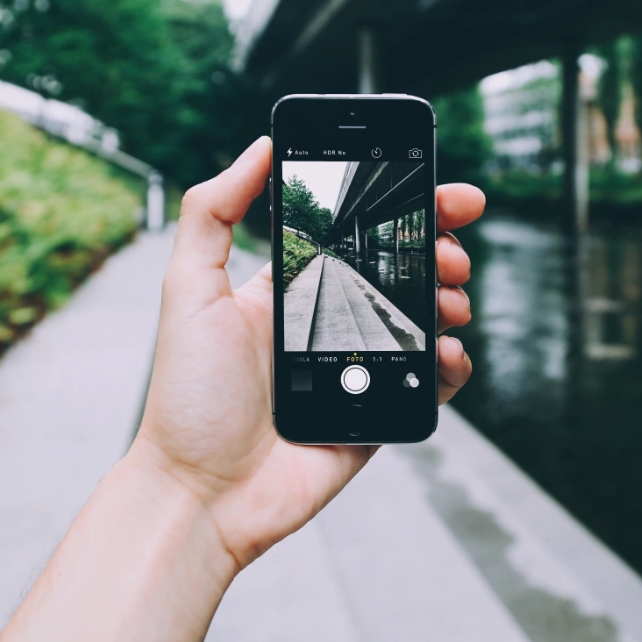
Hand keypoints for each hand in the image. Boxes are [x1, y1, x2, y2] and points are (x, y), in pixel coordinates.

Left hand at [132, 136, 484, 569]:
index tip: (436, 186)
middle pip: (401, 270)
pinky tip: (447, 352)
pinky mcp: (379, 412)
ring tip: (450, 297)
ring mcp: (358, 367)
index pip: (355, 232)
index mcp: (292, 288)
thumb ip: (215, 213)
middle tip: (451, 247)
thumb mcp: (189, 290)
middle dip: (438, 248)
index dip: (399, 207)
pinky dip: (453, 364)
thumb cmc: (189, 398)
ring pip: (425, 321)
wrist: (203, 494)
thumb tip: (258, 148)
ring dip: (450, 299)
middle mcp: (329, 321)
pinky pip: (430, 383)